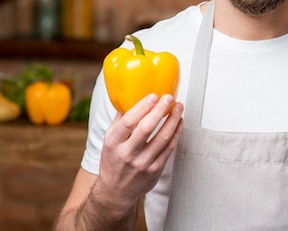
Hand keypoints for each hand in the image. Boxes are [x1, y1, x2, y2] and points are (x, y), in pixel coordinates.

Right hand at [96, 93, 183, 211]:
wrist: (116, 191)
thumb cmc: (113, 160)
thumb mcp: (109, 140)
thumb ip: (120, 120)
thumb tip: (130, 97)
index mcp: (113, 143)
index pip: (128, 122)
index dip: (142, 107)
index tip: (153, 96)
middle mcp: (127, 154)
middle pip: (146, 128)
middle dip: (160, 110)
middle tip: (169, 98)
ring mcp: (142, 164)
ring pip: (162, 139)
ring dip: (173, 120)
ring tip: (178, 107)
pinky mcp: (155, 171)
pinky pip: (169, 149)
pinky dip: (176, 133)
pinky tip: (178, 122)